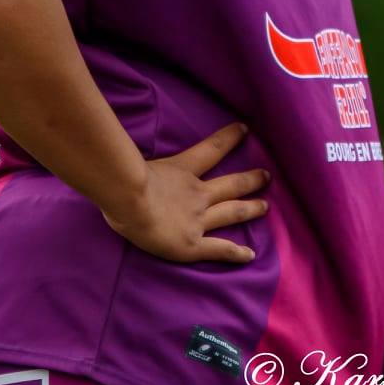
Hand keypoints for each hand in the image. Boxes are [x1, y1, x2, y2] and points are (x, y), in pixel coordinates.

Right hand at [100, 123, 270, 263]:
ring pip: (231, 212)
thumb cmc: (124, 180)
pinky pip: (219, 249)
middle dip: (250, 179)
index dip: (228, 138)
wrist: (131, 200)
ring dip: (250, 209)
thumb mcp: (134, 161)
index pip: (210, 150)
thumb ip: (135, 158)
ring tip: (265, 206)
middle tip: (267, 175)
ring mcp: (197, 219)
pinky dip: (235, 252)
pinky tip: (250, 255)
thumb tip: (117, 153)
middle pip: (230, 184)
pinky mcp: (193, 245)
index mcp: (181, 172)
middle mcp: (196, 194)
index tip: (244, 129)